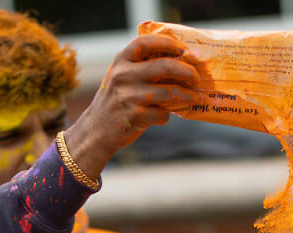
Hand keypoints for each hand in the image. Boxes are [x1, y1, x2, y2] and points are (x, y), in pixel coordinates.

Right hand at [62, 35, 200, 176]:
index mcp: (120, 60)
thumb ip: (142, 67)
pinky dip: (167, 115)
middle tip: (196, 77)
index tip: (184, 50)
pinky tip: (165, 115)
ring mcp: (128, 96)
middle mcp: (123, 76)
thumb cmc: (116, 100)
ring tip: (195, 97)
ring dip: (187, 96)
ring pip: (169, 93)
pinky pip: (162, 113)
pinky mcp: (134, 116)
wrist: (96, 130)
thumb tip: (181, 62)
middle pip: (165, 66)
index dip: (168, 43)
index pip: (146, 42)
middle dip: (187, 71)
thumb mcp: (122, 77)